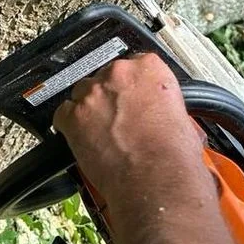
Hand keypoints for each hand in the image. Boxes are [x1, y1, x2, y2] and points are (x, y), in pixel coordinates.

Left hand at [52, 53, 206, 211]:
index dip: (132, 87)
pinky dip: (70, 126)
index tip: (133, 98)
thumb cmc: (172, 155)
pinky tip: (84, 140)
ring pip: (83, 93)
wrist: (157, 179)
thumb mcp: (180, 116)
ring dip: (90, 110)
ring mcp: (93, 94)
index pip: (135, 64)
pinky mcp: (73, 117)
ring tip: (103, 134)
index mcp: (149, 68)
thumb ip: (161, 102)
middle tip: (119, 121)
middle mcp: (119, 74)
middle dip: (110, 97)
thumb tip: (157, 111)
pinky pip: (63, 114)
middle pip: (106, 77)